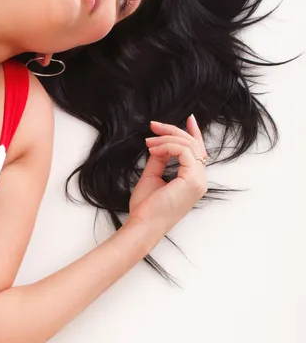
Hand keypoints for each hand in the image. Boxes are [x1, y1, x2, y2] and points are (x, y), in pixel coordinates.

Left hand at [129, 115, 207, 234]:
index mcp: (192, 181)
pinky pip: (184, 152)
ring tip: (148, 142)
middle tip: (153, 126)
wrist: (142, 224)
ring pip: (189, 146)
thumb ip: (159, 159)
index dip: (194, 133)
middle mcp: (199, 181)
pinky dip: (168, 146)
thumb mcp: (152, 176)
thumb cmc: (146, 206)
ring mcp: (198, 181)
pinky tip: (153, 149)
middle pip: (193, 145)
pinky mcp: (192, 180)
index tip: (188, 118)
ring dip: (166, 138)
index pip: (198, 152)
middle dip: (173, 131)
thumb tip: (160, 145)